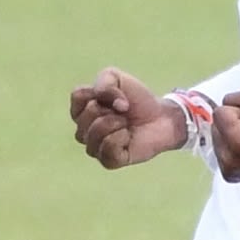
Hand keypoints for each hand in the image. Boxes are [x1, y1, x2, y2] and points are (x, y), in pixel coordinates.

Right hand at [69, 68, 185, 169]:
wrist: (161, 117)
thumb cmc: (137, 99)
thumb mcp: (117, 78)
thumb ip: (103, 81)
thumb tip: (100, 101)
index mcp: (81, 110)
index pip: (77, 96)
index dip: (101, 92)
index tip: (116, 94)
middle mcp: (84, 131)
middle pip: (86, 115)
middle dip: (110, 109)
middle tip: (123, 112)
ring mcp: (95, 147)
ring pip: (94, 133)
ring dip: (116, 123)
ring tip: (126, 124)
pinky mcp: (109, 161)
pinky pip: (107, 149)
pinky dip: (121, 138)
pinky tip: (127, 137)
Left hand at [214, 89, 239, 182]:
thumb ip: (236, 97)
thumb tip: (221, 107)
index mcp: (236, 142)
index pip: (219, 112)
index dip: (238, 111)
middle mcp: (228, 161)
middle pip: (215, 126)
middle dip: (232, 124)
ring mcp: (228, 171)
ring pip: (216, 139)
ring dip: (231, 136)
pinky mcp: (229, 176)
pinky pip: (220, 152)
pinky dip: (231, 148)